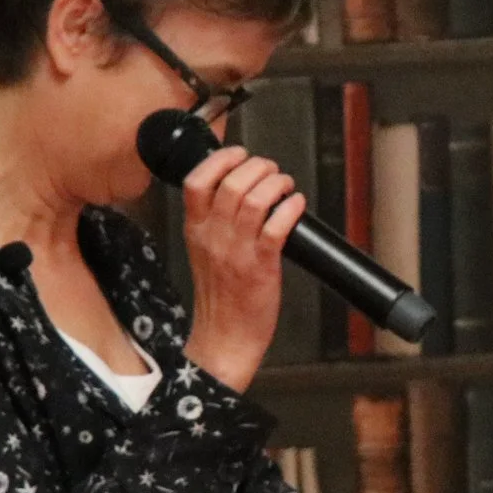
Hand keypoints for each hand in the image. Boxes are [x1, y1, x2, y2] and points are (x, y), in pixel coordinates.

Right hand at [176, 144, 306, 391]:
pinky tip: (296, 204)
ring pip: (255, 199)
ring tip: (285, 186)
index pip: (197, 181)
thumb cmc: (220, 297)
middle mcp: (214, 236)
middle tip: (272, 171)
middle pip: (232, 183)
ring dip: (277, 183)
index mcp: (196, 230)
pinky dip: (291, 207)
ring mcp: (237, 251)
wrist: (224, 337)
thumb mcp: (203, 252)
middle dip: (259, 167)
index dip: (220, 159)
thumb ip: (213, 222)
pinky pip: (277, 226)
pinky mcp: (261, 266)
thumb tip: (237, 190)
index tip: (239, 154)